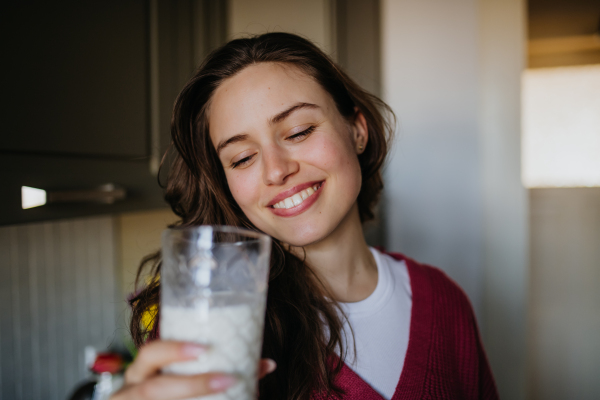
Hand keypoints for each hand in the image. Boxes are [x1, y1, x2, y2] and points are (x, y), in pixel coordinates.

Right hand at [110, 340, 276, 399]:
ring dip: (194, 395)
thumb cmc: (166, 389)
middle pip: (154, 389)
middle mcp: (132, 391)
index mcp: (141, 372)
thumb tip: (267, 364)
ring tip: (229, 388)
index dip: (173, 350)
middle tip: (227, 380)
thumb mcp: (179, 378)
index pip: (150, 353)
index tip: (203, 349)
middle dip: (192, 385)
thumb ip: (215, 370)